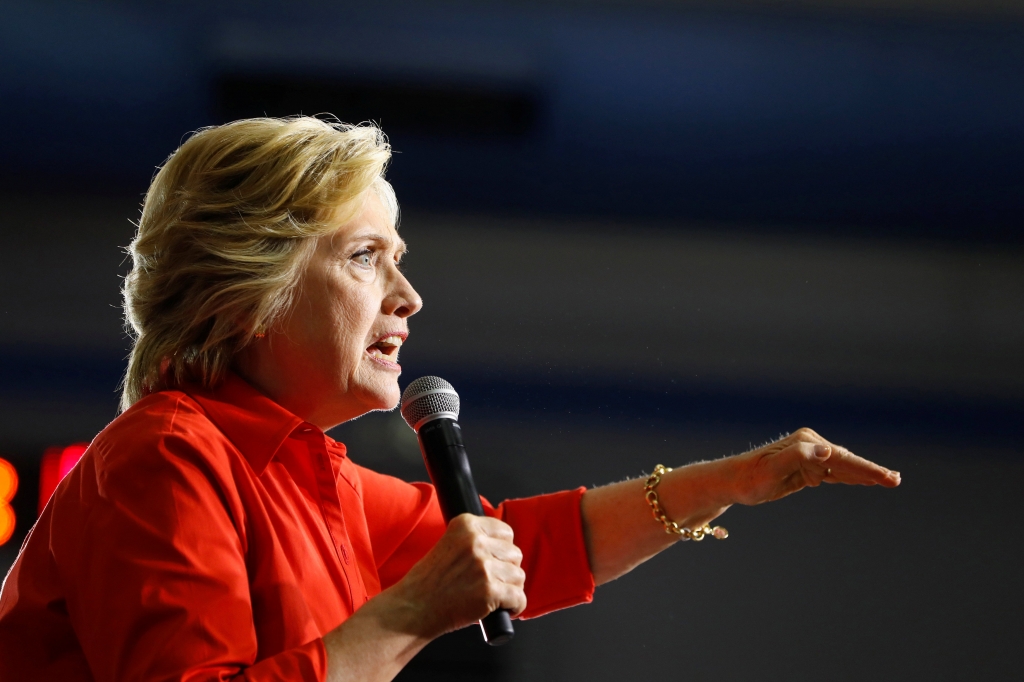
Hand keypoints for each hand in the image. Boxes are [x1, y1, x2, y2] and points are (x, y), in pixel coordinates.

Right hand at [382, 514, 526, 639]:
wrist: (414, 608)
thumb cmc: (429, 582)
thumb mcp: (449, 544)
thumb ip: (475, 540)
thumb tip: (506, 548)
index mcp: (466, 525)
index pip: (506, 532)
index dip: (503, 550)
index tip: (495, 562)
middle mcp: (476, 541)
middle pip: (515, 554)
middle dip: (507, 570)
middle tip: (492, 582)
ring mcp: (483, 566)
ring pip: (519, 576)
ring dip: (511, 589)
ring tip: (495, 597)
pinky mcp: (489, 590)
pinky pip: (519, 597)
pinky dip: (515, 606)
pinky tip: (504, 609)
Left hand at [730, 427, 899, 505]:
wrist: (734, 482)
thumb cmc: (751, 476)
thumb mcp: (773, 468)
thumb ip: (798, 456)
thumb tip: (826, 450)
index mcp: (807, 443)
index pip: (842, 458)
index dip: (866, 468)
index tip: (886, 477)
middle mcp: (810, 447)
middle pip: (847, 461)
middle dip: (872, 471)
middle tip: (896, 480)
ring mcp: (810, 458)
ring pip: (843, 468)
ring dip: (865, 474)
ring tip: (889, 480)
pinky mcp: (806, 470)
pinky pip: (833, 474)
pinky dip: (850, 478)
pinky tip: (863, 482)